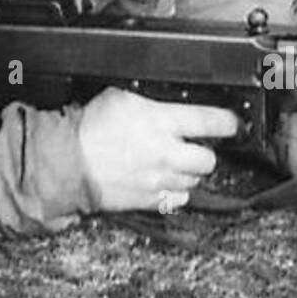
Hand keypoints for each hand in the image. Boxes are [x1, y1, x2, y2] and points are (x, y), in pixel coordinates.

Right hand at [77, 88, 237, 211]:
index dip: (227, 122)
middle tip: (193, 146)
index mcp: (161, 122)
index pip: (212, 122)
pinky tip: (162, 181)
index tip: (231, 123)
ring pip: (193, 182)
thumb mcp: (121, 97)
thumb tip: (165, 101)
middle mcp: (166, 153)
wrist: (65, 161)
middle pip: (208, 159)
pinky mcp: (149, 200)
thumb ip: (150, 102)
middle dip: (204, 152)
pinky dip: (173, 192)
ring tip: (174, 164)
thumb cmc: (88, 127)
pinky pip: (175, 200)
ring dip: (188, 173)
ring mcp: (159, 180)